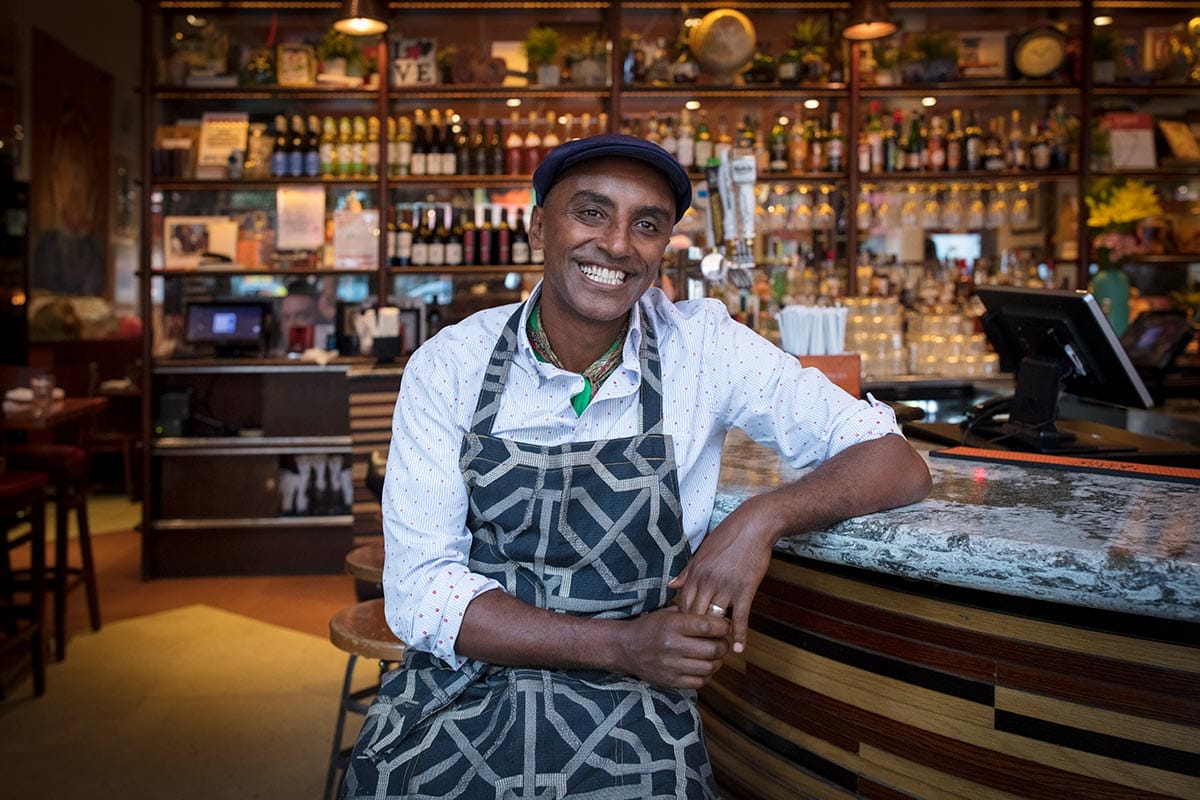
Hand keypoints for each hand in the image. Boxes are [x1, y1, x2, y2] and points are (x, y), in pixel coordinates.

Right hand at [617, 606, 729, 689]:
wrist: (625, 648)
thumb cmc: (650, 628)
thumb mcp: (667, 614)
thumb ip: (691, 615)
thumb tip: (719, 616)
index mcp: (672, 625)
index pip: (708, 626)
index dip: (723, 626)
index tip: (725, 626)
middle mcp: (672, 646)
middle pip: (713, 649)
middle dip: (723, 645)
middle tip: (722, 642)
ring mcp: (671, 666)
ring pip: (709, 667)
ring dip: (717, 661)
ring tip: (714, 655)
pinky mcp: (671, 681)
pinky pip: (699, 682)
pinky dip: (707, 675)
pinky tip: (703, 667)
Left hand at [667, 495, 776, 655]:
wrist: (754, 525)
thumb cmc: (728, 537)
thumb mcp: (703, 552)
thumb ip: (687, 571)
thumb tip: (670, 584)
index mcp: (696, 572)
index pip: (683, 604)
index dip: (683, 620)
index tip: (685, 631)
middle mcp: (707, 580)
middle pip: (695, 614)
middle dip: (695, 632)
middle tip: (697, 647)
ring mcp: (726, 586)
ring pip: (715, 618)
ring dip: (715, 635)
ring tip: (714, 650)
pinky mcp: (745, 589)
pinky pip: (740, 617)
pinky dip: (739, 634)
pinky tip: (738, 648)